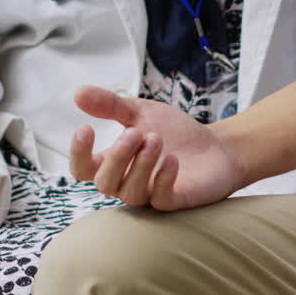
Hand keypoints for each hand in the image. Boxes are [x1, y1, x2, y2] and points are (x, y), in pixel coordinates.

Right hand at [70, 85, 246, 210]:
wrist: (217, 146)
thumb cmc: (175, 132)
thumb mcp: (141, 112)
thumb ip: (111, 105)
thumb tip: (78, 93)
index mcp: (115, 161)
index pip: (83, 169)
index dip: (78, 154)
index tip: (85, 128)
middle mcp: (128, 181)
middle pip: (104, 183)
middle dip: (117, 156)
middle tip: (136, 132)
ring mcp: (151, 193)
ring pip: (130, 193)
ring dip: (141, 164)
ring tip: (156, 139)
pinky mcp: (175, 201)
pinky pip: (160, 200)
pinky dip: (163, 179)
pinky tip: (172, 160)